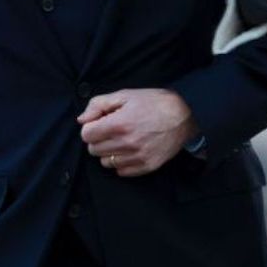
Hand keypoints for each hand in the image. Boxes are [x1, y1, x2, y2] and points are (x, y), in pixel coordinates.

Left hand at [77, 89, 196, 176]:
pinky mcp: (146, 166)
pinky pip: (121, 171)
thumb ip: (99, 104)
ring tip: (122, 140)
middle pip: (93, 150)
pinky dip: (121, 162)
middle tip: (111, 130)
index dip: (91, 127)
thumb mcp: (126, 95)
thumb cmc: (154, 102)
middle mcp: (127, 143)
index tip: (100, 123)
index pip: (86, 135)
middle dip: (98, 139)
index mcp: (120, 124)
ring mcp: (137, 157)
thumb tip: (82, 119)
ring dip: (109, 152)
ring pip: (105, 162)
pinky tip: (130, 150)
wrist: (185, 115)